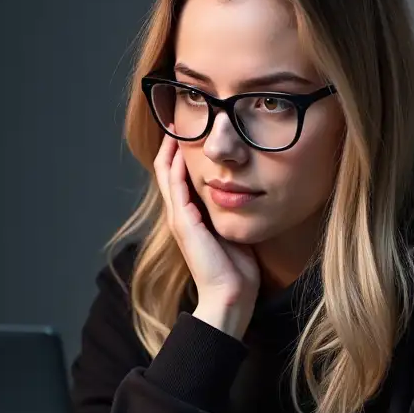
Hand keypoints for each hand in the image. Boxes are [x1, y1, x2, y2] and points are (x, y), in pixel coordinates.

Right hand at [153, 131, 259, 339]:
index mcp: (191, 217)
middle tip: (176, 116)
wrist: (231, 296)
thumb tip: (246, 192)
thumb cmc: (237, 270)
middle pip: (168, 170)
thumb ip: (233, 211)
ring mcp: (179, 219)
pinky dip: (177, 166)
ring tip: (174, 125)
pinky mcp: (183, 224)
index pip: (180, 177)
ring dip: (170, 148)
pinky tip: (182, 148)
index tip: (192, 129)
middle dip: (172, 144)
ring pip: (167, 174)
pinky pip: (176, 187)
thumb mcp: (234, 230)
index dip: (182, 152)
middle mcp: (180, 215)